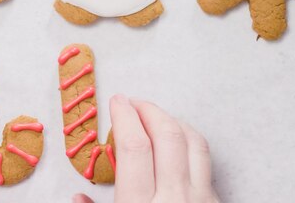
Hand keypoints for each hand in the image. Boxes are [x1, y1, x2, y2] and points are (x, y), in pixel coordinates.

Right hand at [73, 95, 219, 202]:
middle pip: (167, 135)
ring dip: (172, 121)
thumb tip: (79, 198)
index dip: (125, 116)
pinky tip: (178, 144)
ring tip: (155, 118)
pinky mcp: (216, 202)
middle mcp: (174, 197)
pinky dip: (189, 142)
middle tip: (133, 104)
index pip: (134, 146)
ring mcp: (200, 199)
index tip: (117, 102)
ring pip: (193, 142)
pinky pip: (206, 161)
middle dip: (149, 110)